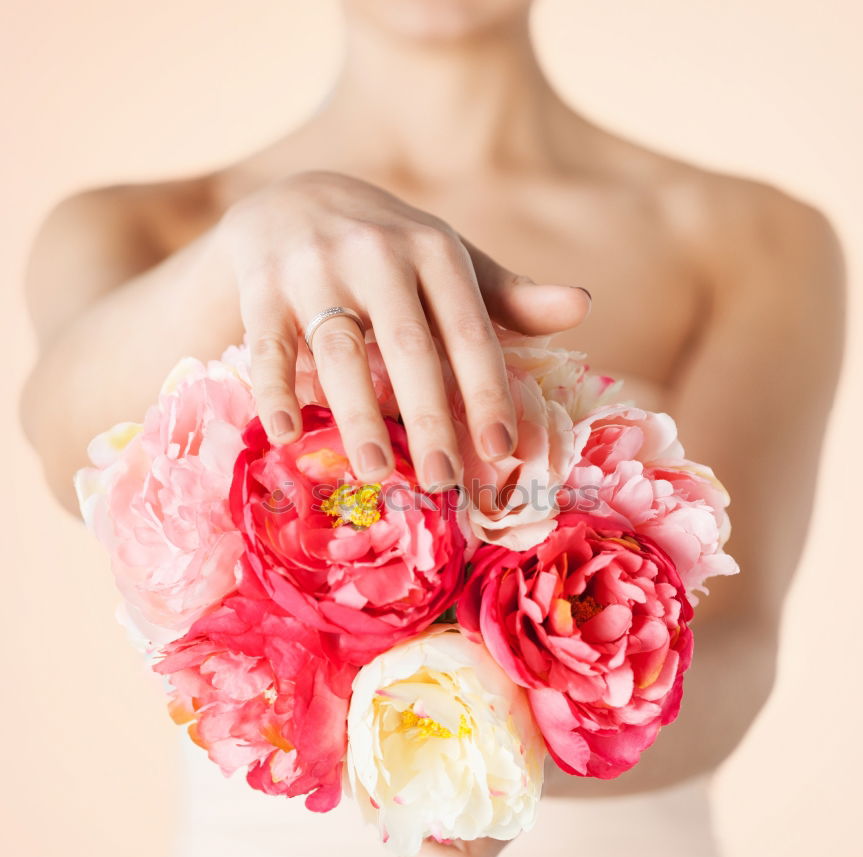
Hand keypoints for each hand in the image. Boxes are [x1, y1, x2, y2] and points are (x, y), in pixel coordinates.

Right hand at [216, 170, 590, 490]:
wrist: (293, 199)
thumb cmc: (388, 250)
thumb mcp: (446, 262)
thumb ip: (507, 295)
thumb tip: (581, 306)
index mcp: (434, 250)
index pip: (469, 330)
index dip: (487, 392)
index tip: (501, 451)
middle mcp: (376, 252)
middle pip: (407, 345)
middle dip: (428, 416)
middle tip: (441, 479)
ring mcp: (313, 266)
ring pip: (338, 348)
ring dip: (355, 413)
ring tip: (375, 471)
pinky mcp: (261, 285)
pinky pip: (266, 343)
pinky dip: (273, 388)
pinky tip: (284, 432)